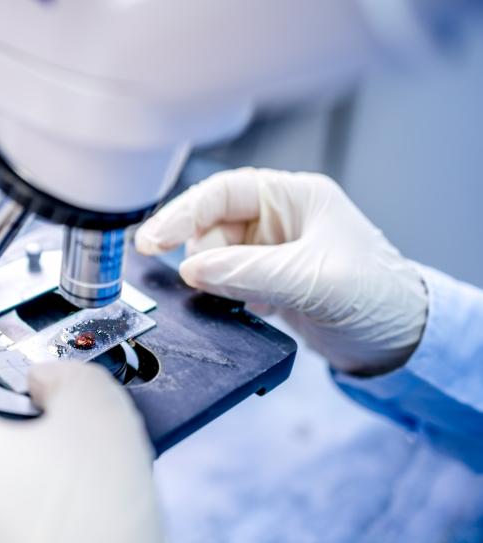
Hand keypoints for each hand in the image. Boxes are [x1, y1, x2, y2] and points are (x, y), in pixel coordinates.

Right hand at [135, 167, 427, 375]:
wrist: (399, 341)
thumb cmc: (378, 296)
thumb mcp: (313, 280)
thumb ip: (248, 272)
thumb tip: (192, 270)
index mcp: (293, 197)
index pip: (222, 193)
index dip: (182, 213)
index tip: (153, 240)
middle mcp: (278, 218)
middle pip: (210, 225)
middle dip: (200, 254)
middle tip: (198, 283)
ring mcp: (269, 250)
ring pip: (212, 256)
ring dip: (212, 279)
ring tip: (239, 299)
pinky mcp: (264, 280)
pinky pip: (224, 281)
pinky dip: (221, 295)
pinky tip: (244, 308)